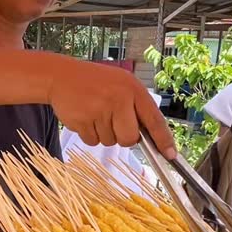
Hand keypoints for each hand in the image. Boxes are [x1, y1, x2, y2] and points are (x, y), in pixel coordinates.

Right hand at [49, 60, 175, 157]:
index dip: (163, 139)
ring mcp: (100, 110)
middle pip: (129, 139)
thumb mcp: (122, 85)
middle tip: (113, 122)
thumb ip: (136, 107)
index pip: (154, 119)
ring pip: (110, 142)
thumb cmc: (95, 83)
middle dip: (123, 137)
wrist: (61, 77)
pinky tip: (85, 117)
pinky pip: (93, 142)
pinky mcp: (82, 121)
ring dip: (103, 133)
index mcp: (132, 89)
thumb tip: (150, 137)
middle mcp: (119, 99)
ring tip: (95, 113)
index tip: (170, 154)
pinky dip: (89, 134)